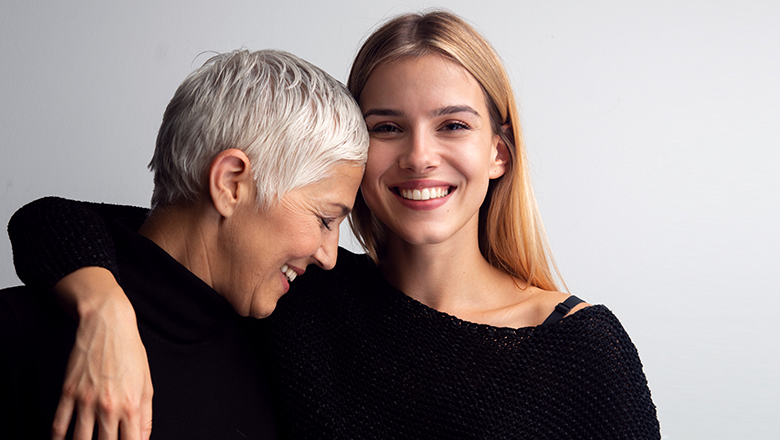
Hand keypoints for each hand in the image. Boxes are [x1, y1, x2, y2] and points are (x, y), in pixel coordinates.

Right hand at [51, 267, 152, 439]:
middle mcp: (109, 406)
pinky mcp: (68, 392)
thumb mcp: (147, 383)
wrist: (108, 325)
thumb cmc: (130, 352)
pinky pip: (59, 424)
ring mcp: (86, 400)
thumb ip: (146, 415)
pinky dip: (58, 438)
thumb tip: (143, 437)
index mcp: (132, 405)